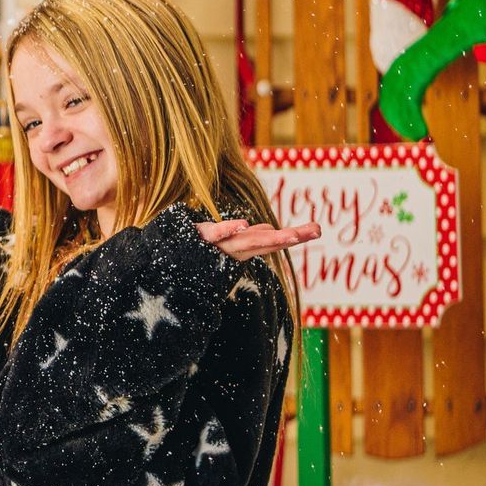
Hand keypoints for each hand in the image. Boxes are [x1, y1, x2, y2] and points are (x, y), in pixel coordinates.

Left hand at [198, 219, 320, 261]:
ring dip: (269, 238)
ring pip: (247, 241)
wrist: (167, 261)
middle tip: (314, 231)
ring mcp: (219, 245)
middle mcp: (234, 250)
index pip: (272, 242)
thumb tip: (270, 230)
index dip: (294, 236)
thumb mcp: (227, 241)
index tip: (317, 230)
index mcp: (242, 248)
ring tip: (290, 234)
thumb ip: (249, 236)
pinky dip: (229, 230)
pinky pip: (216, 234)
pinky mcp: (200, 238)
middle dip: (289, 238)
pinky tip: (244, 224)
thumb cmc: (199, 251)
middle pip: (265, 243)